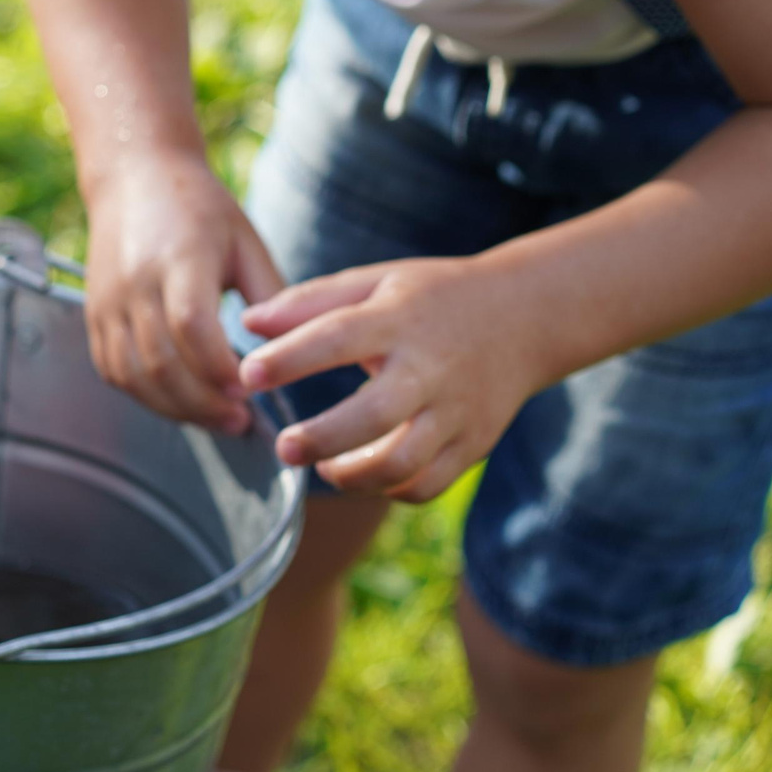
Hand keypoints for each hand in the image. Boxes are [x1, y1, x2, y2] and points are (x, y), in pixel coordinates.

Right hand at [83, 155, 285, 433]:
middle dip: (204, 403)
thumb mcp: (246, 241)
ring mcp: (108, 301)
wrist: (134, 176)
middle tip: (240, 420)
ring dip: (175, 408)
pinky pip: (113, 370)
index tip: (251, 389)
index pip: (192, 327)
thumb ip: (270, 297)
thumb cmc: (199, 208)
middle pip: (161, 362)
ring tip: (214, 418)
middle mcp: (135, 282)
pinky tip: (178, 401)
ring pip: (133, 375)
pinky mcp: (93, 314)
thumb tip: (290, 355)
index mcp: (179, 257)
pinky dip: (145, 395)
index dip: (219, 368)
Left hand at [237, 257, 547, 501]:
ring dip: (355, 477)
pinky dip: (390, 489)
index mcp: (398, 320)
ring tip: (322, 468)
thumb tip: (247, 323)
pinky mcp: (473, 443)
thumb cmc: (431, 298)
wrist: (525, 318)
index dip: (290, 357)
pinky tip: (362, 476)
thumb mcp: (375, 281)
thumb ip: (309, 302)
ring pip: (405, 462)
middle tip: (283, 447)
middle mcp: (429, 368)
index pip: (338, 337)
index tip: (248, 374)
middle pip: (375, 414)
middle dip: (323, 438)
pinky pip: (428, 483)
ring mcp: (456, 411)